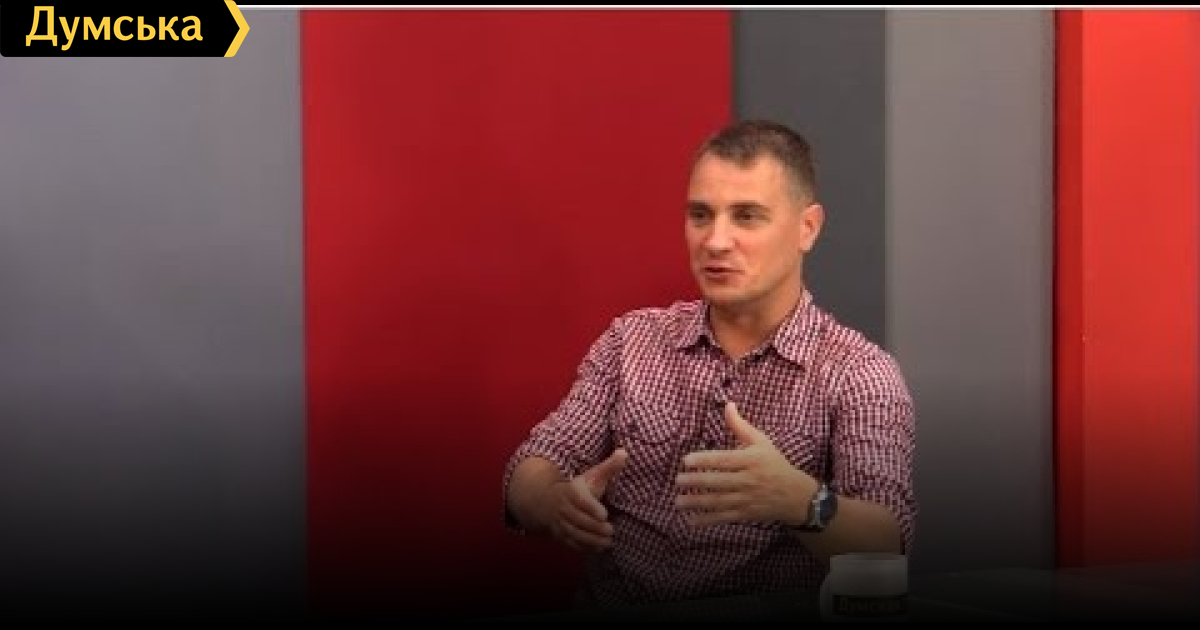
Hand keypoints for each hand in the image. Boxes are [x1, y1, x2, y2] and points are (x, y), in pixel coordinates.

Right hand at [542, 448, 627, 552]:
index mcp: (570, 492)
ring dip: (591, 540)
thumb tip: (624, 453)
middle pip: (578, 520)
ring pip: (574, 534)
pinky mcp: (561, 535)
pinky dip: (584, 548)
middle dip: (595, 527)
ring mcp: (560, 524)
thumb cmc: (576, 488)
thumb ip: (608, 467)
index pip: (580, 500)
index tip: (605, 514)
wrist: (546, 501)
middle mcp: (563, 509)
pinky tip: (599, 549)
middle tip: (611, 531)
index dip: (591, 508)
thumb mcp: (590, 476)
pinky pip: (571, 544)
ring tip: (608, 542)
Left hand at [675, 401, 815, 526]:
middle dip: (696, 482)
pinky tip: (691, 520)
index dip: (704, 460)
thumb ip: (740, 426)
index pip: (724, 460)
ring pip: (718, 501)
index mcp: (751, 460)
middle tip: (677, 480)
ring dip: (697, 502)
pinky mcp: (746, 514)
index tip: (686, 460)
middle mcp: (748, 480)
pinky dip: (707, 520)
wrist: (795, 495)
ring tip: (678, 501)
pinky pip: (724, 518)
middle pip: (719, 482)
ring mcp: (747, 499)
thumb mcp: (761, 442)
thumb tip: (727, 405)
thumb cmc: (774, 464)